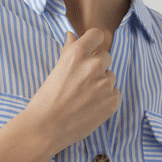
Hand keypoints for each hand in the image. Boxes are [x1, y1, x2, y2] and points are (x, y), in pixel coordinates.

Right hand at [24, 28, 120, 153]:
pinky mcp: (112, 101)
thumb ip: (68, 50)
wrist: (46, 127)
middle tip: (81, 81)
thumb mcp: (56, 69)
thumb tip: (71, 34)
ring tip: (84, 96)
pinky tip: (90, 106)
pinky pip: (115, 93)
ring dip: (101, 83)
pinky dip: (106, 98)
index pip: (98, 35)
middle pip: (106, 56)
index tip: (91, 50)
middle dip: (97, 66)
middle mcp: (93, 65)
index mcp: (77, 54)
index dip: (94, 42)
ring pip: (110, 76)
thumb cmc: (47, 98)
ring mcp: (105, 84)